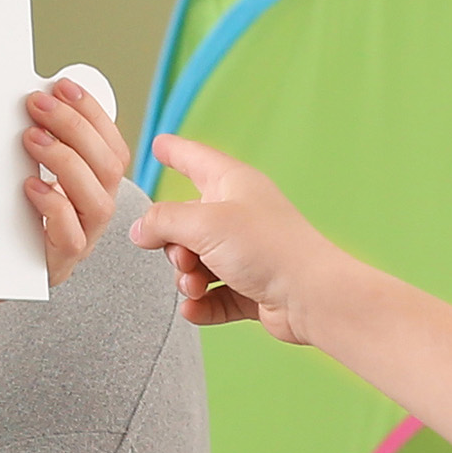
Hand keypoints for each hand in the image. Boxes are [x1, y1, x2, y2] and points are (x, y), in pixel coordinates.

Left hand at [0, 75, 134, 368]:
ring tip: (32, 138)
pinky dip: (56, 207)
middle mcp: (89, 217)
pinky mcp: (53, 269)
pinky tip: (31, 185)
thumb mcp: (0, 176)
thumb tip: (16, 96)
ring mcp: (76, 245)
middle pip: (109, 168)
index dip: (92, 113)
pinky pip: (71, 239)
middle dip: (76, 128)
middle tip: (37, 105)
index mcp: (86, 189)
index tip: (62, 84)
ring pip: (99, 202)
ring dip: (67, 162)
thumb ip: (19, 144)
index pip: (110, 147)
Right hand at [123, 133, 353, 344]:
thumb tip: (140, 230)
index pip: (196, 159)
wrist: (311, 297)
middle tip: (185, 258)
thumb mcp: (203, 224)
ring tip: (196, 287)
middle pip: (186, 223)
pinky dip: (202, 303)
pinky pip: (212, 295)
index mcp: (233, 185)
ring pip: (196, 263)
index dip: (176, 151)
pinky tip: (196, 307)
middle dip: (175, 247)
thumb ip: (162, 221)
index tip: (159, 145)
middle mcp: (240, 216)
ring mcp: (246, 253)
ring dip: (187, 279)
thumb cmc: (270, 249)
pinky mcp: (251, 287)